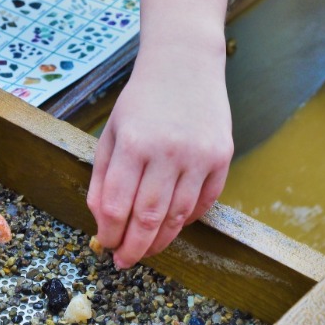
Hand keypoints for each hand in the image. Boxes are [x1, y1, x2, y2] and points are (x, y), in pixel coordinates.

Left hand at [87, 43, 232, 268]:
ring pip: (178, 216)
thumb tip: (102, 222)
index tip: (106, 244)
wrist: (184, 63)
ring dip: (161, 240)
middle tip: (125, 261)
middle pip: (148, 217)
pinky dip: (188, 220)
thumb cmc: (142, 100)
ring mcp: (198, 155)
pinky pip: (205, 202)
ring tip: (148, 250)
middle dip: (134, 247)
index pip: (116, 204)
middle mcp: (167, 151)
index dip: (110, 232)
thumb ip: (103, 177)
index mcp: (133, 143)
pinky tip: (173, 224)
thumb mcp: (111, 132)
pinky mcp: (221, 157)